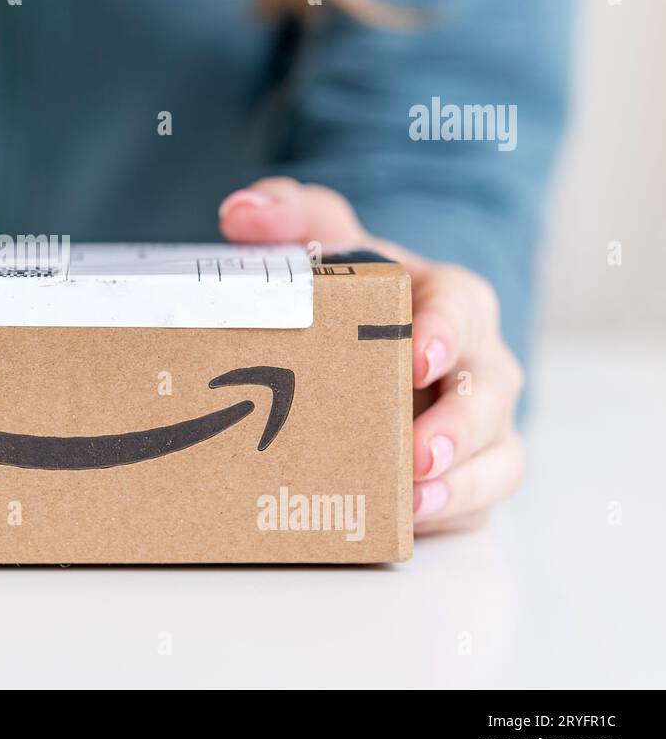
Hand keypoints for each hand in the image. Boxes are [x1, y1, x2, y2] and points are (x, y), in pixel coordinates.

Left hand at [218, 178, 524, 534]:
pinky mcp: (467, 471)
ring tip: (413, 502)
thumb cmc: (352, 288)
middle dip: (458, 424)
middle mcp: (477, 361)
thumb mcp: (322, 239)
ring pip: (497, 455)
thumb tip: (241, 212)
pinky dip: (449, 515)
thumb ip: (287, 216)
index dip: (447, 330)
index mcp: (447, 298)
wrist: (364, 335)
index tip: (417, 354)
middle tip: (415, 453)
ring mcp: (478, 421)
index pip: (463, 305)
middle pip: (489, 392)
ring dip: (462, 483)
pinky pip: (475, 500)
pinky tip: (406, 526)